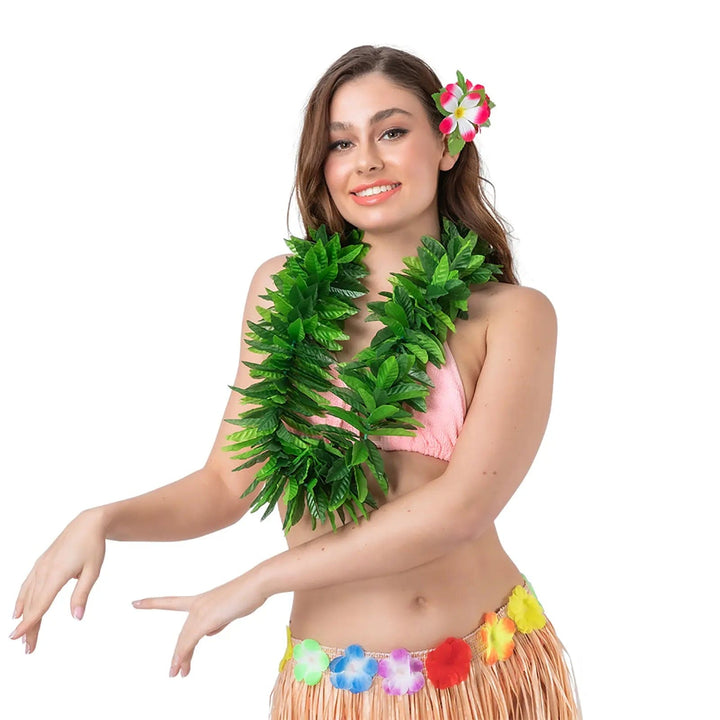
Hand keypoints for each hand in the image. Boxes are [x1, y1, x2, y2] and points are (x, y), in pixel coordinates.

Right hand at [10, 508, 106, 652]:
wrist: (87, 523)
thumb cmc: (93, 546)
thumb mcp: (93, 571)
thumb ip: (82, 594)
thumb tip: (76, 618)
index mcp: (57, 574)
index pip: (40, 604)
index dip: (29, 623)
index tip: (17, 638)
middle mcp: (44, 571)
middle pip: (33, 604)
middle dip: (29, 627)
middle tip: (28, 649)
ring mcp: (40, 567)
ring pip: (28, 596)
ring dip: (24, 617)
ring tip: (23, 636)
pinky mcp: (41, 563)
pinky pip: (27, 585)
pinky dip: (21, 600)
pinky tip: (16, 612)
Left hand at [132, 569, 267, 676]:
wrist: (255, 584)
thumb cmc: (247, 594)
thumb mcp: (229, 610)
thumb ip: (217, 620)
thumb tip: (209, 633)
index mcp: (201, 600)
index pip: (172, 602)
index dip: (153, 603)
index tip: (135, 602)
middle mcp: (197, 604)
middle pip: (183, 634)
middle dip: (178, 654)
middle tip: (174, 671)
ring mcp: (200, 611)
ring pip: (184, 640)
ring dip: (180, 659)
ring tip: (176, 674)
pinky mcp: (205, 619)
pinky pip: (190, 641)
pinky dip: (183, 655)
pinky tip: (181, 665)